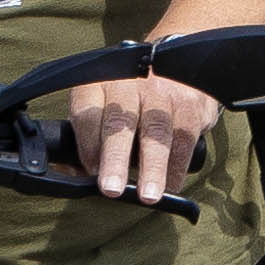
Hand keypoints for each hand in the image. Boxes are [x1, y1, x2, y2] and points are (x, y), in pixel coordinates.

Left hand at [64, 69, 223, 204]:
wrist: (175, 70)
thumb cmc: (130, 101)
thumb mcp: (101, 108)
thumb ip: (85, 141)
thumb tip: (71, 175)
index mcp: (98, 83)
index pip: (87, 113)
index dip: (88, 146)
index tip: (91, 173)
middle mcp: (130, 82)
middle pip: (120, 121)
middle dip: (115, 158)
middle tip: (111, 189)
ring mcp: (164, 91)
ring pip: (157, 130)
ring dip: (153, 167)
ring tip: (148, 195)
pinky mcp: (193, 102)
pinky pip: (186, 136)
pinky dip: (178, 166)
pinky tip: (170, 186)